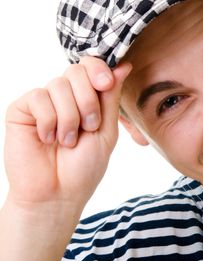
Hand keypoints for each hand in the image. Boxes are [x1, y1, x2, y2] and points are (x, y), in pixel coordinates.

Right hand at [4, 57, 131, 212]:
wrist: (57, 194)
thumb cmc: (84, 167)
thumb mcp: (106, 131)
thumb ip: (111, 98)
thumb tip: (123, 66)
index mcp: (87, 98)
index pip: (92, 66)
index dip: (99, 70)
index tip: (106, 84)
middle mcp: (64, 96)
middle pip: (76, 71)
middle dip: (88, 100)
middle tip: (88, 127)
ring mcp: (43, 102)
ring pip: (59, 85)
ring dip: (70, 117)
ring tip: (67, 141)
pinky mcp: (21, 109)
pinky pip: (38, 97)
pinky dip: (49, 121)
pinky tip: (47, 139)